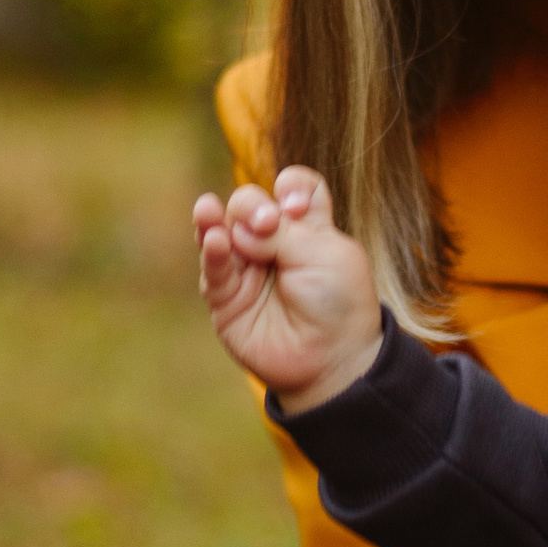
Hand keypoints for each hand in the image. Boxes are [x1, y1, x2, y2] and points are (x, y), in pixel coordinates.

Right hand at [194, 172, 384, 411]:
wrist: (332, 359)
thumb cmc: (339, 304)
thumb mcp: (324, 253)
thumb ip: (282, 232)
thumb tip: (237, 229)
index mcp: (308, 228)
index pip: (292, 189)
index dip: (291, 187)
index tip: (295, 204)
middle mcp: (275, 244)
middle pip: (249, 205)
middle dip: (252, 206)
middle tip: (267, 224)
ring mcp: (248, 270)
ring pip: (221, 231)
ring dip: (213, 218)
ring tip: (207, 210)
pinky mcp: (227, 299)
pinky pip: (213, 269)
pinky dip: (211, 252)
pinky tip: (214, 240)